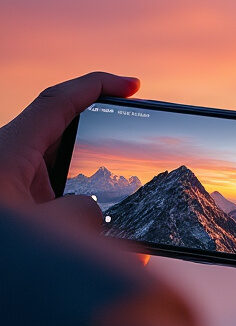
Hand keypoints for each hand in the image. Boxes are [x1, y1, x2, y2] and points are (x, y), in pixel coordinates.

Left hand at [0, 72, 139, 229]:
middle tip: (134, 149)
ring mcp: (11, 184)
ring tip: (115, 221)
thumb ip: (82, 212)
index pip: (59, 102)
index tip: (133, 86)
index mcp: (7, 152)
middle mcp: (8, 161)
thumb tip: (92, 212)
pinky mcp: (15, 205)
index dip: (98, 85)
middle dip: (101, 144)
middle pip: (64, 136)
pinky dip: (77, 212)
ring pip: (62, 172)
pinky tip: (97, 240)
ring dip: (89, 190)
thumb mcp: (46, 231)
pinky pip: (54, 199)